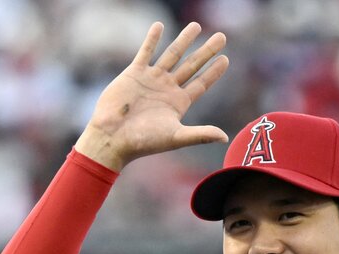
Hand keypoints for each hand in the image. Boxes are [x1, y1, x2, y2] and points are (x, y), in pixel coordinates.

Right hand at [73, 22, 228, 171]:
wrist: (113, 137)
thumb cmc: (143, 142)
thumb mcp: (175, 137)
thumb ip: (200, 135)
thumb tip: (225, 138)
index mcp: (178, 103)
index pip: (201, 83)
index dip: (213, 72)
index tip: (225, 59)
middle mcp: (167, 89)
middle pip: (192, 65)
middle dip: (206, 51)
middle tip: (221, 37)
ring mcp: (152, 79)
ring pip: (172, 54)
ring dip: (184, 40)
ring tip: (196, 26)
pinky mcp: (134, 73)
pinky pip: (146, 52)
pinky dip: (152, 39)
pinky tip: (160, 25)